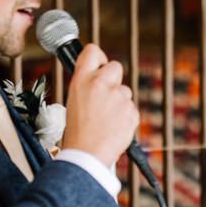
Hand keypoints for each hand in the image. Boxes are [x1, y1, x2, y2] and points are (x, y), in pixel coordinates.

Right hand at [61, 43, 139, 168]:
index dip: (98, 57)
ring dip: (119, 102)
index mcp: (82, 80)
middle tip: (106, 97)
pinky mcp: (131, 111)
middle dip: (113, 79)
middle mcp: (101, 84)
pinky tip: (114, 128)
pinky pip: (131, 109)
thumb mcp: (74, 101)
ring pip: (125, 91)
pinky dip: (126, 117)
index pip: (92, 51)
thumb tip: (98, 78)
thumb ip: (87, 85)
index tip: (100, 63)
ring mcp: (118, 97)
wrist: (87, 155)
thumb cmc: (78, 133)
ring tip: (106, 120)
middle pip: (116, 67)